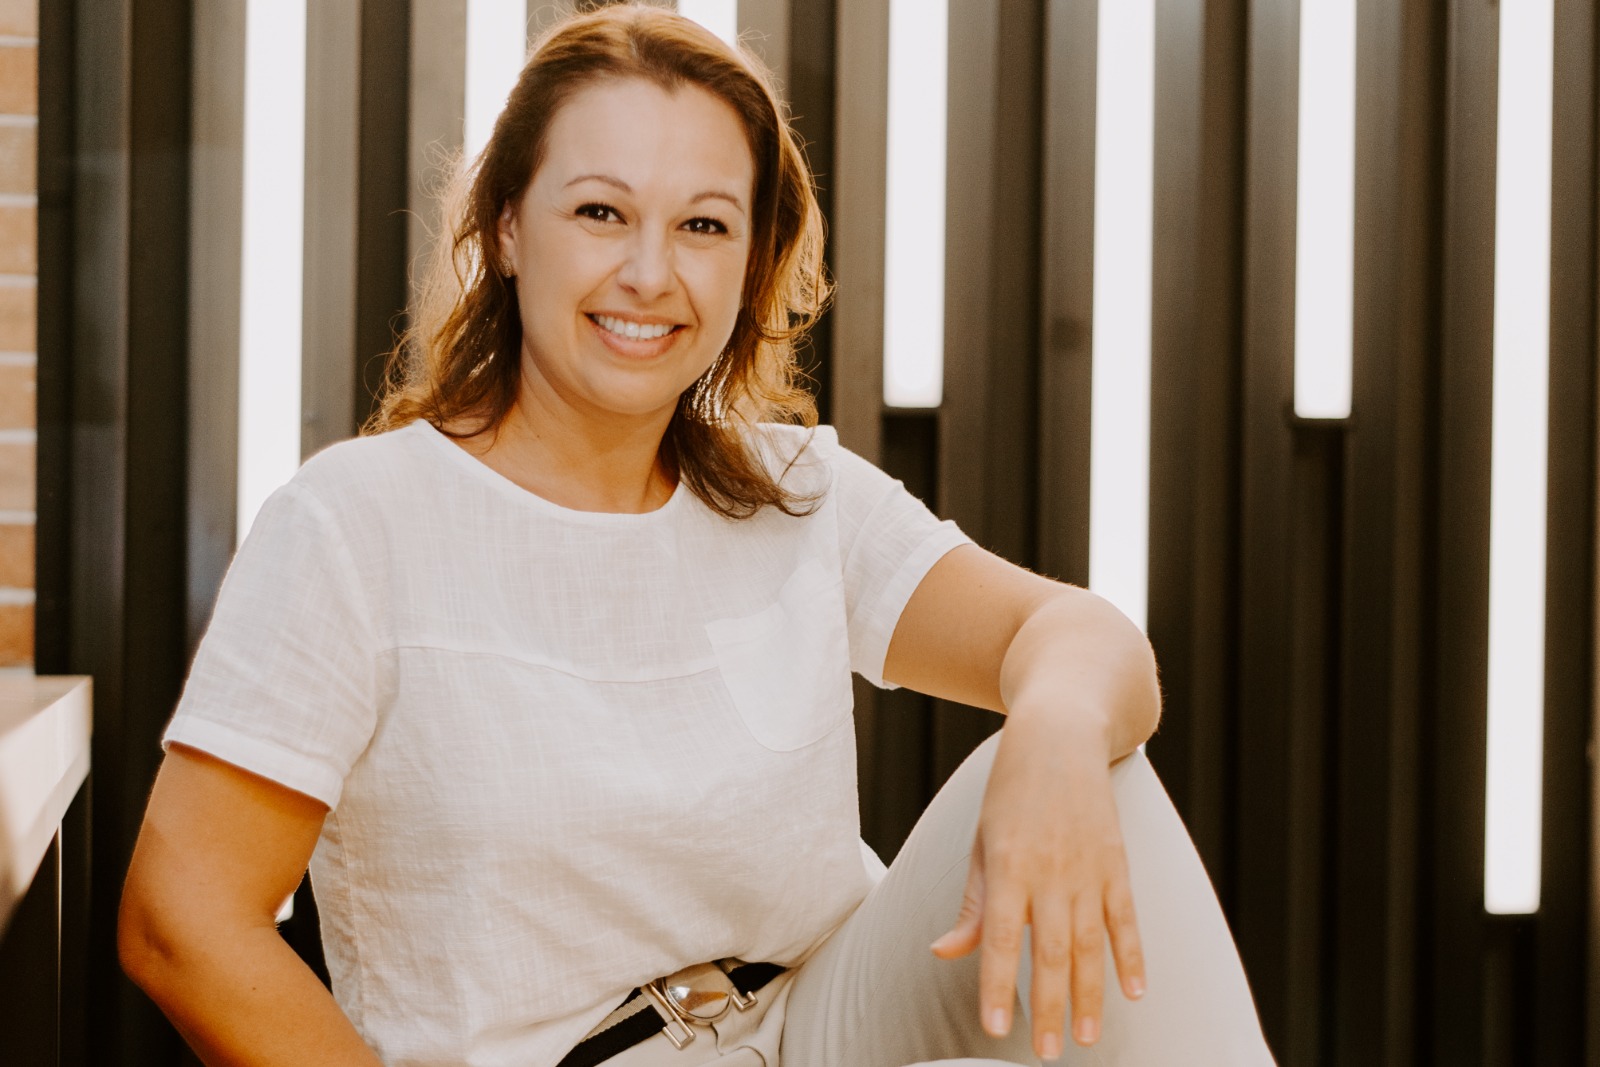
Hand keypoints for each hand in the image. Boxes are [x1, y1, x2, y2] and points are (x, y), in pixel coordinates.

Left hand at [929, 714, 1145, 1059]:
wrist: (1060, 735)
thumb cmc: (1011, 791)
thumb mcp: (982, 841)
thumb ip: (972, 904)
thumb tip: (945, 953)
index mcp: (1007, 865)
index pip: (999, 938)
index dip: (997, 985)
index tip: (995, 1028)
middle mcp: (1050, 871)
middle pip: (1051, 952)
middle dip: (1049, 1006)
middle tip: (1047, 1052)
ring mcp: (1088, 868)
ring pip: (1091, 945)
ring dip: (1090, 995)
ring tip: (1086, 1037)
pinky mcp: (1117, 862)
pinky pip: (1127, 918)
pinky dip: (1132, 956)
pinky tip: (1134, 992)